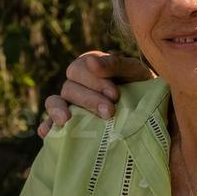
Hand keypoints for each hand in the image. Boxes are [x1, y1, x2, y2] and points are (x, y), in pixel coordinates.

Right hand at [37, 51, 153, 136]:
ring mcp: (70, 104)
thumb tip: (91, 62)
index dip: (94, 81)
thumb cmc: (140, 86)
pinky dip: (47, 126)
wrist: (150, 110)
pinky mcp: (69, 123)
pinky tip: (46, 132)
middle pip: (69, 88)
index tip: (115, 94)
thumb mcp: (134, 71)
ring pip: (55, 102)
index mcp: (88, 67)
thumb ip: (115, 64)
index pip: (79, 69)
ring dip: (59, 110)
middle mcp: (76, 84)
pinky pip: (51, 123)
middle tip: (109, 112)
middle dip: (88, 99)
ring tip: (66, 120)